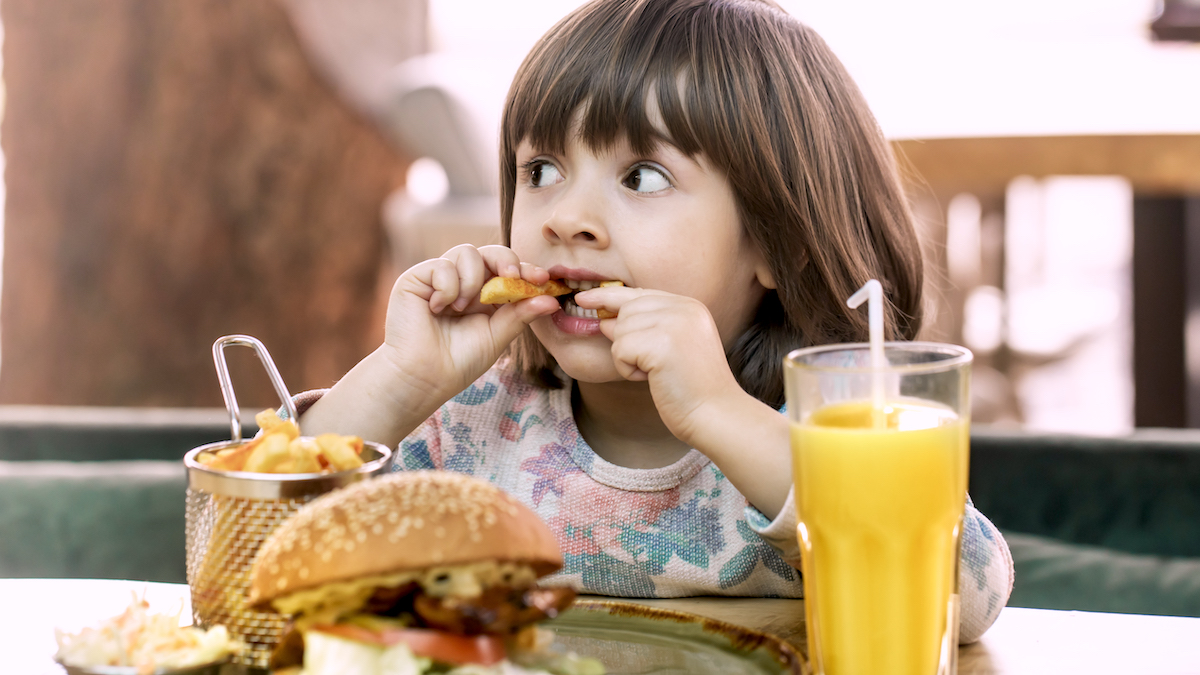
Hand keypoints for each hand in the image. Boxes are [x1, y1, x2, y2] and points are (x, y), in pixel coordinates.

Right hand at [385, 244, 559, 403]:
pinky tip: (438, 309)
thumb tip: (552, 299)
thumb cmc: (459, 361)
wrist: (424, 376)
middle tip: (511, 275)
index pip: (508, 270)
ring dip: (471, 280)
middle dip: (506, 260)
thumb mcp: (497, 336)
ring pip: (467, 252)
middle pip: (490, 252)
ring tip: (462, 308)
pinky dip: (447, 287)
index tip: (542, 278)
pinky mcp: (416, 278)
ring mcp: (439, 278)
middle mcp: (463, 282)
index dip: (525, 269)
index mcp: (485, 295)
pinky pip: (441, 265)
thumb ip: (521, 314)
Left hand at [575, 285, 791, 519]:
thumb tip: (604, 320)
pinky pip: (620, 349)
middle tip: (648, 366)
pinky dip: (628, 369)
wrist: (715, 414)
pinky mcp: (661, 343)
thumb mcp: (671, 348)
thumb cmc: (692, 389)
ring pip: (619, 330)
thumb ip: (644, 328)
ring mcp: (673, 323)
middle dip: (624, 340)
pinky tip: (652, 378)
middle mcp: (683, 308)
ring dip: (628, 358)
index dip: (608, 296)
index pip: (639, 294)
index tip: (583, 298)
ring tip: (656, 373)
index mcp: (689, 306)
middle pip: (625, 311)